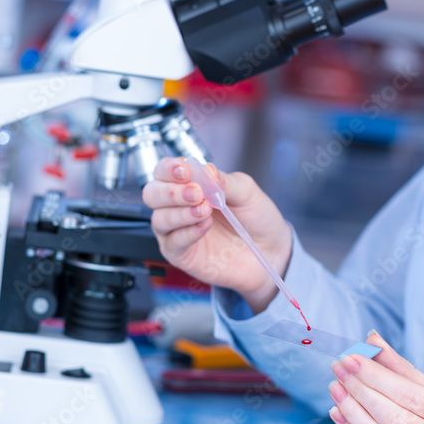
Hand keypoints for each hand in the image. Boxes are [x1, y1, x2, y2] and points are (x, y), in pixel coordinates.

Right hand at [142, 157, 292, 311]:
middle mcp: (178, 206)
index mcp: (189, 184)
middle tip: (196, 193)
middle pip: (152, 194)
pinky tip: (204, 226)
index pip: (164, 171)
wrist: (271, 250)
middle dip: (171, 192)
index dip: (169, 169)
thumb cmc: (256, 219)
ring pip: (159, 219)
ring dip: (181, 213)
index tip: (185, 171)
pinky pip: (173, 242)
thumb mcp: (246, 192)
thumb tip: (206, 170)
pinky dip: (187, 233)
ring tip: (206, 211)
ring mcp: (177, 231)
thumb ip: (224, 181)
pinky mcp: (181, 254)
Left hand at [328, 331, 423, 423]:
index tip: (351, 357)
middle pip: (394, 418)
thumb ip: (409, 373)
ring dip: (353, 413)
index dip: (376, 376)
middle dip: (360, 390)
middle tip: (338, 368)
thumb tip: (372, 341)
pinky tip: (344, 415)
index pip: (412, 396)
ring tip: (336, 390)